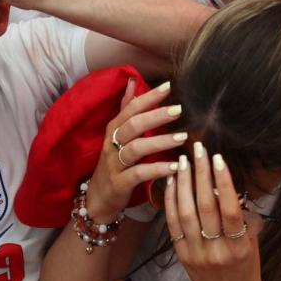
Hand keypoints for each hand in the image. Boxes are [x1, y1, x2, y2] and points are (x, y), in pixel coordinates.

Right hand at [84, 79, 183, 219]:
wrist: (97, 199)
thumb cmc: (113, 164)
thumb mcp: (116, 135)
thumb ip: (126, 109)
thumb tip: (132, 80)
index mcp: (113, 130)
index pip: (130, 108)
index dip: (148, 97)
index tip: (169, 86)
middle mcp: (111, 144)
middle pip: (133, 125)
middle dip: (156, 116)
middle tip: (179, 110)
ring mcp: (114, 164)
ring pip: (136, 148)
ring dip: (160, 141)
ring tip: (182, 137)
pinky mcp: (119, 184)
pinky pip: (139, 174)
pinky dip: (157, 169)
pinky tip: (175, 167)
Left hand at [164, 142, 267, 280]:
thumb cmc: (246, 266)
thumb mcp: (251, 242)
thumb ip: (240, 216)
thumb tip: (223, 184)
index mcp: (239, 247)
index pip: (230, 209)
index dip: (223, 182)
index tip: (218, 158)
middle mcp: (216, 251)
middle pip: (205, 206)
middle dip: (201, 174)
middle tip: (198, 149)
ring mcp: (196, 254)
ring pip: (185, 213)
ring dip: (184, 183)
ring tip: (183, 160)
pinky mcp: (181, 256)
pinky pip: (173, 224)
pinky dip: (171, 200)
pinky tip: (173, 181)